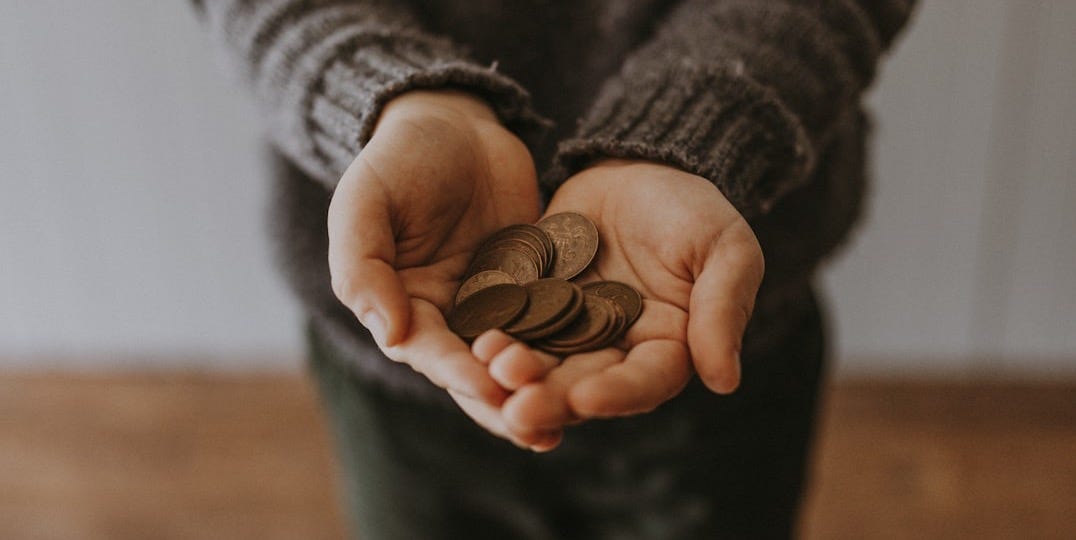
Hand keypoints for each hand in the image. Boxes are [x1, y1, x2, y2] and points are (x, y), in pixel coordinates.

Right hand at [327, 90, 540, 433]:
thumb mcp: (365, 202)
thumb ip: (364, 266)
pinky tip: (601, 368)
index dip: (457, 372)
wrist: (453, 122)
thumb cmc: (398, 159)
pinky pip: (553, 320)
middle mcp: (449, 317)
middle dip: (505, 401)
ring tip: (570, 419)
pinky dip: (571, 347)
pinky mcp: (536, 285)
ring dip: (540, 388)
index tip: (488, 388)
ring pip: (519, 357)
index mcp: (403, 306)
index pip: (430, 351)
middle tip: (538, 429)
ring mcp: (496, 304)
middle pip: (477, 371)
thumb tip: (391, 335)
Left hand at [475, 159, 764, 448]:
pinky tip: (473, 340)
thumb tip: (725, 381)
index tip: (586, 399)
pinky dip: (494, 334)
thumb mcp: (724, 249)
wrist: (636, 166)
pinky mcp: (531, 303)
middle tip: (518, 408)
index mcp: (667, 347)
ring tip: (491, 370)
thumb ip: (722, 310)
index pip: (645, 381)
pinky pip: (511, 324)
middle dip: (552, 398)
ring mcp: (568, 329)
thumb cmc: (693, 208)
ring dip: (516, 374)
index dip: (617, 394)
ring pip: (541, 363)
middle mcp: (614, 350)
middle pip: (583, 384)